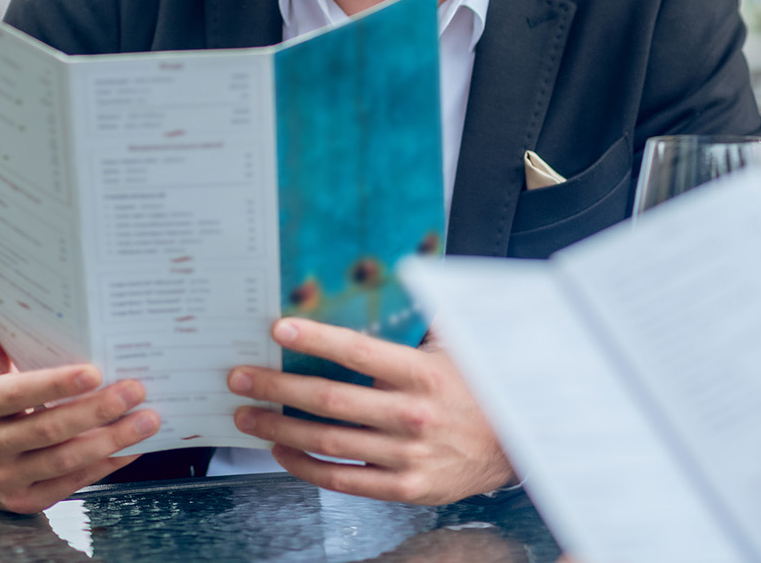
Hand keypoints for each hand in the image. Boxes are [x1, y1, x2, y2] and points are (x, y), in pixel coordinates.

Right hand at [0, 280, 160, 512]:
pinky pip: (72, 483)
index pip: (16, 394)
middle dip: (97, 410)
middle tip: (137, 389)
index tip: (95, 371)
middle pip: (49, 429)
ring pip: (66, 460)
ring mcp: (6, 477)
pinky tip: (135, 447)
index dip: (55, 385)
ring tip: (149, 419)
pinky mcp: (25, 500)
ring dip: (112, 441)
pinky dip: (107, 466)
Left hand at [229, 319, 513, 503]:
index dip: (317, 339)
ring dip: (279, 427)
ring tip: (249, 416)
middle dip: (276, 387)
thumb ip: (429, 316)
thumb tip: (404, 273)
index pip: (360, 352)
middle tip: (241, 378)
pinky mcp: (403, 487)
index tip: (280, 330)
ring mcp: (406, 455)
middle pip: (329, 400)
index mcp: (425, 374)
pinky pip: (342, 480)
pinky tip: (283, 450)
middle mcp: (412, 415)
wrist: (519, 444)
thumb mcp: (463, 345)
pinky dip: (305, 466)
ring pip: (327, 442)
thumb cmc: (482, 387)